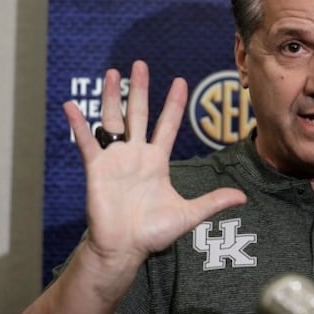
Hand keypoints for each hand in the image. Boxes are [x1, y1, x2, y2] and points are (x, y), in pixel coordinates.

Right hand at [63, 61, 245, 273]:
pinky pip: (87, 142)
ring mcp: (115, 160)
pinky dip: (78, 124)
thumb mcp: (189, 215)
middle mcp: (135, 155)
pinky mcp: (96, 169)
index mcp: (157, 161)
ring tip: (112, 73)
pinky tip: (71, 105)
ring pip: (112, 120)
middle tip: (139, 64)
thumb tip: (243, 197)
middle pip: (138, 114)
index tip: (179, 81)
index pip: (167, 125)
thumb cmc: (153, 233)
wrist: (124, 249)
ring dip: (111, 97)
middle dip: (139, 89)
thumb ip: (213, 202)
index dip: (173, 104)